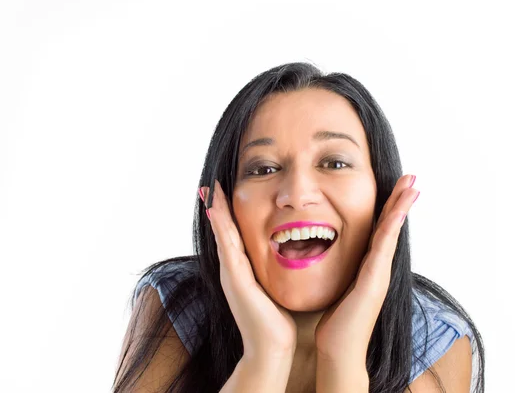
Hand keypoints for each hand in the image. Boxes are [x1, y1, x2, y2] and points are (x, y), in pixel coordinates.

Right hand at [201, 180, 296, 359]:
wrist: (271, 346)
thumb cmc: (276, 319)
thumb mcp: (272, 287)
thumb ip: (272, 272)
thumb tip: (289, 255)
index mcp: (241, 269)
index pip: (233, 234)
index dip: (228, 213)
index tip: (224, 191)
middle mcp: (232, 269)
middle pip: (222, 230)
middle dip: (217, 206)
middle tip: (210, 184)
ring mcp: (231, 273)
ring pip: (222, 234)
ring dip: (216, 210)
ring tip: (211, 189)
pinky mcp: (235, 279)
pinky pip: (227, 247)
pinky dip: (221, 227)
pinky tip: (217, 210)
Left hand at [314, 174, 418, 367]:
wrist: (339, 350)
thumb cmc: (336, 323)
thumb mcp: (340, 288)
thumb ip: (342, 272)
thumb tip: (329, 257)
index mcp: (369, 267)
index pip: (380, 230)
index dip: (388, 208)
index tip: (396, 188)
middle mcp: (378, 268)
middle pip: (391, 226)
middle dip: (401, 201)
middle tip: (411, 178)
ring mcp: (380, 273)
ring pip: (392, 232)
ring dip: (402, 206)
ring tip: (412, 184)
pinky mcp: (375, 280)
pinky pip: (384, 246)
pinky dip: (393, 226)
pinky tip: (399, 209)